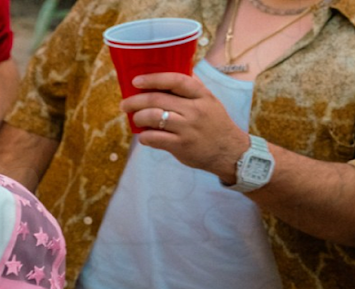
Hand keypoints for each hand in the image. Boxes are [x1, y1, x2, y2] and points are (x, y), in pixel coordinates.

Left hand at [120, 73, 251, 183]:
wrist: (229, 151)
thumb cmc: (215, 123)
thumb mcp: (210, 101)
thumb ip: (193, 88)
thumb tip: (175, 70)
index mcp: (202, 95)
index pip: (176, 80)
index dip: (154, 79)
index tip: (136, 81)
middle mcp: (195, 110)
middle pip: (158, 99)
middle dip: (135, 101)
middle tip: (125, 104)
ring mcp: (188, 128)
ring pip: (153, 117)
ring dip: (138, 117)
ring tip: (136, 119)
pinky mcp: (181, 146)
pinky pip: (155, 138)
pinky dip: (144, 137)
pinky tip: (144, 136)